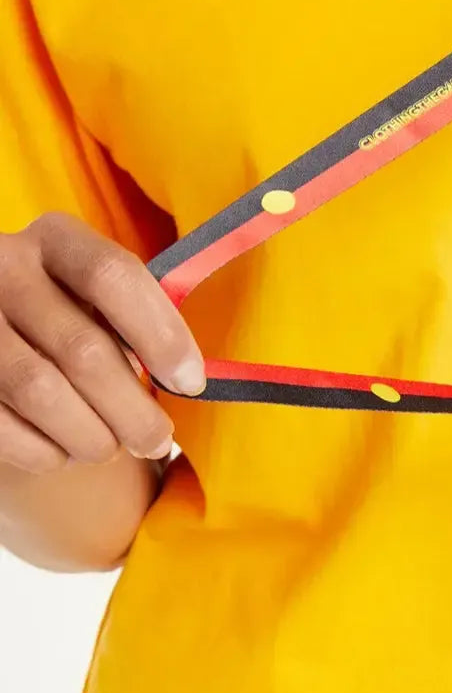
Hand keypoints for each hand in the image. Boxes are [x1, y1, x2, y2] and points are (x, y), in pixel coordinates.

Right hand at [0, 213, 205, 472]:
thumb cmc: (66, 316)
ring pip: (40, 391)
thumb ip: (133, 324)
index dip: (161, 334)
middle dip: (133, 410)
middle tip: (157, 440)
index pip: (114, 276)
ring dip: (89, 435)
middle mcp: (3, 266)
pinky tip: (62, 452)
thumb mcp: (96, 299)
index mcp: (56, 240)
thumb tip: (180, 381)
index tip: (192, 383)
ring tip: (109, 447)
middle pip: (83, 348)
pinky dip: (41, 450)